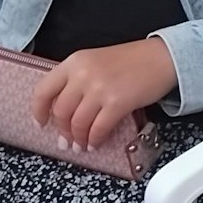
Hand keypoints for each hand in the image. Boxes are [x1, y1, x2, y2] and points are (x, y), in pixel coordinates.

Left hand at [32, 37, 178, 149]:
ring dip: (78, 139)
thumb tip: (66, 110)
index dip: (39, 111)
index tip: (41, 123)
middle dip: (62, 131)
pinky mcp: (118, 102)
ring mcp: (100, 89)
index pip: (44, 90)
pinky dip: (95, 140)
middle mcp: (83, 74)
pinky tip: (96, 143)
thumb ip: (77, 79)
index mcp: (74, 62)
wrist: (163, 57)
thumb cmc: (133, 60)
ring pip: (78, 123)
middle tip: (66, 141)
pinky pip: (98, 128)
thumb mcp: (97, 61)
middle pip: (61, 111)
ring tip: (82, 145)